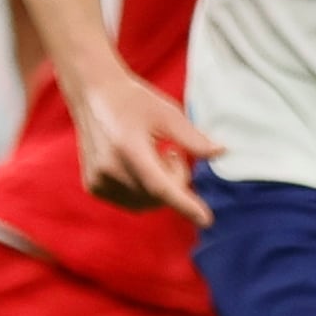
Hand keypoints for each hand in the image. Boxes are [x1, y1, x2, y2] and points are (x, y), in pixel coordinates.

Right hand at [72, 69, 224, 225]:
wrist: (94, 95)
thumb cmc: (135, 101)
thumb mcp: (168, 114)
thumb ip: (194, 138)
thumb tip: (221, 153)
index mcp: (128, 148)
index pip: (160, 186)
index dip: (185, 204)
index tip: (206, 220)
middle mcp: (109, 169)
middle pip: (156, 195)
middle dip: (175, 180)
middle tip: (174, 152)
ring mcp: (98, 180)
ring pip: (144, 203)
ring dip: (159, 187)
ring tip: (155, 155)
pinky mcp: (93, 186)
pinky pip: (129, 200)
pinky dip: (143, 190)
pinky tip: (140, 164)